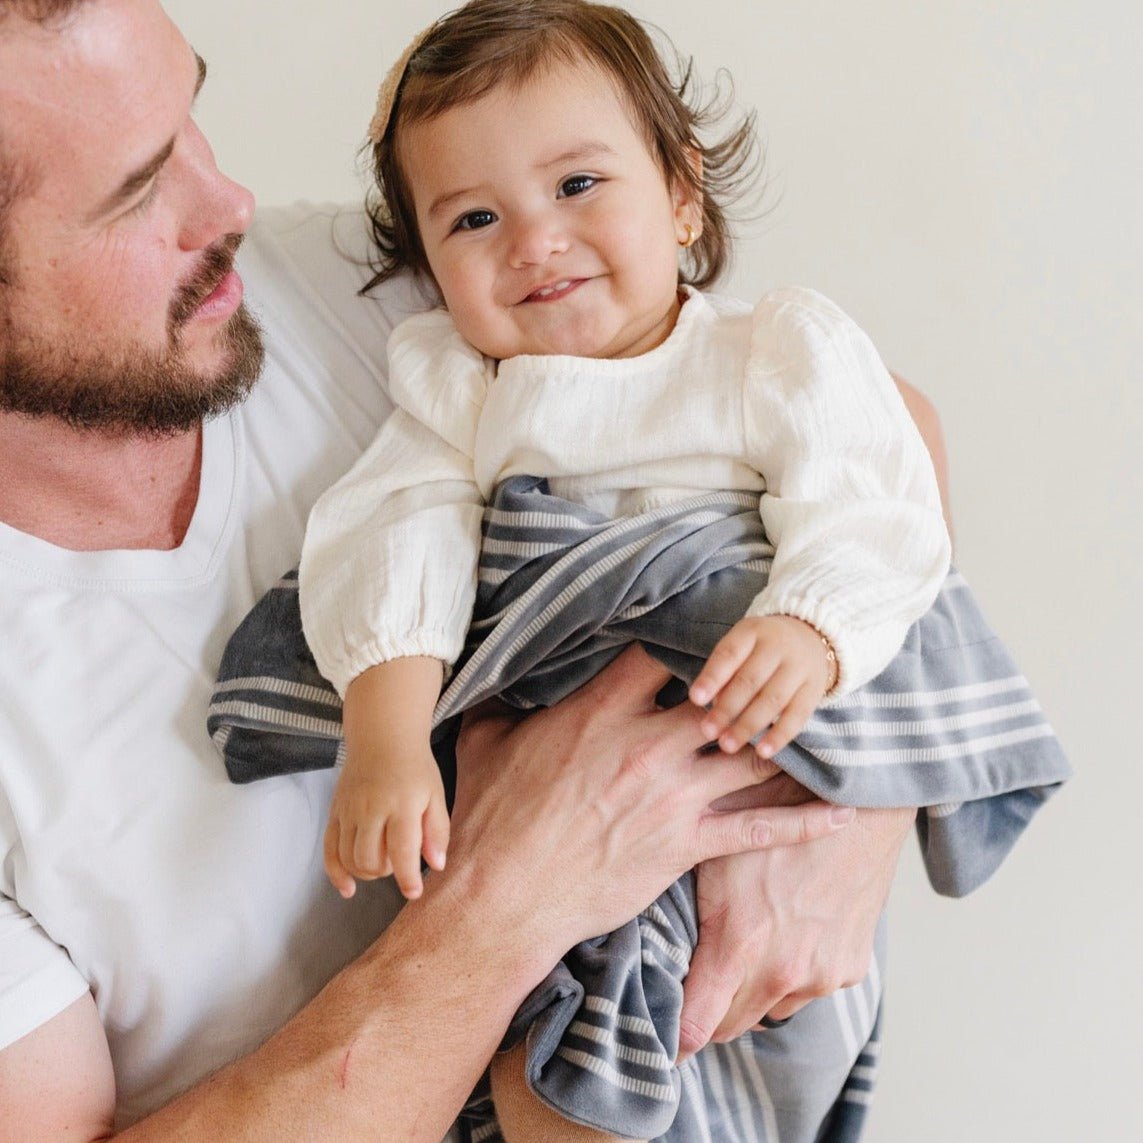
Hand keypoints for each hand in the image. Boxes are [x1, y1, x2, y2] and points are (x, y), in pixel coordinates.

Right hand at [323, 748, 449, 899]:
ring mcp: (348, 810)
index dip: (407, 879)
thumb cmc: (414, 768)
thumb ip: (438, 831)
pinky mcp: (334, 811)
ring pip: (350, 859)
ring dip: (367, 871)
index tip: (414, 893)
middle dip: (387, 871)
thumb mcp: (435, 795)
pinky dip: (336, 873)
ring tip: (382, 860)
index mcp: (401, 804)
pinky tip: (348, 889)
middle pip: (371, 860)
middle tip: (399, 859)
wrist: (382, 738)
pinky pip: (329, 850)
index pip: (402, 851)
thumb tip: (436, 866)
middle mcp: (371, 808)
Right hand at [446, 645, 855, 952]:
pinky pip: (756, 829)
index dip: (686, 638)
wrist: (503, 895)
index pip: (659, 654)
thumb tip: (491, 676)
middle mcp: (647, 745)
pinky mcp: (684, 844)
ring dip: (785, 744)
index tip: (706, 630)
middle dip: (747, 689)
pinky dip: (803, 822)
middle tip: (775, 675)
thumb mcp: (487, 742)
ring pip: (749, 758)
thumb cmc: (492, 818)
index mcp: (600, 712)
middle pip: (721, 701)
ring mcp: (672, 796)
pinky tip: (841, 813)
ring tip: (818, 728)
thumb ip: (502, 702)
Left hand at [677, 799, 915, 1059]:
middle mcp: (784, 972)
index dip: (675, 1036)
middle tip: (699, 980)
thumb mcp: (715, 854)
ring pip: (772, 1007)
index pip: (696, 1026)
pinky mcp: (851, 967)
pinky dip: (796, 971)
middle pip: (731, 1026)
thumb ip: (686, 911)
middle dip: (712, 1009)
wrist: (857, 803)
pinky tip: (790, 928)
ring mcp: (822, 974)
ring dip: (756, 989)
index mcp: (741, 944)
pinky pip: (810, 988)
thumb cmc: (773, 814)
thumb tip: (647, 946)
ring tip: (751, 940)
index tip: (664, 1039)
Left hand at [689, 614, 832, 758]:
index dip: (712, 677)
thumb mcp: (741, 645)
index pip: (730, 653)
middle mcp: (778, 646)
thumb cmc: (760, 647)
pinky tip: (763, 752)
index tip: (695, 699)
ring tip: (727, 745)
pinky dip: (780, 736)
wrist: (811, 636)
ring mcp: (800, 668)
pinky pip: (798, 716)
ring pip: (773, 700)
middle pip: (750, 680)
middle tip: (707, 731)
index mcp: (752, 631)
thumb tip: (710, 704)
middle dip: (727, 708)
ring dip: (748, 725)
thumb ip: (724, 671)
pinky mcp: (815, 690)